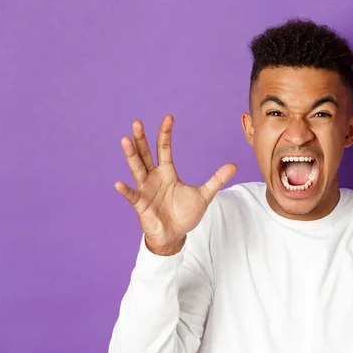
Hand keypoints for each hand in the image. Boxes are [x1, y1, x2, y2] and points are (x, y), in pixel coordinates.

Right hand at [115, 114, 236, 255]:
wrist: (175, 235)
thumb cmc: (184, 215)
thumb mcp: (204, 195)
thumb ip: (217, 179)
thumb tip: (234, 165)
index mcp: (167, 172)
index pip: (164, 148)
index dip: (166, 133)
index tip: (168, 117)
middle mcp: (154, 177)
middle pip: (145, 154)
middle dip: (142, 139)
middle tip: (137, 122)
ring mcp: (145, 190)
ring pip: (137, 168)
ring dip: (131, 155)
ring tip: (125, 140)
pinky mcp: (141, 205)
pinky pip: (132, 196)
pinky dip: (125, 190)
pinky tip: (119, 184)